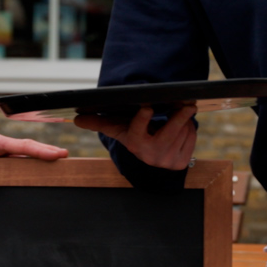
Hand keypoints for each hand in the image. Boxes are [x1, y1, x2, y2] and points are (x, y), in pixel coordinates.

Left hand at [0, 126, 68, 189]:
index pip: (23, 146)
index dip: (42, 150)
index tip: (58, 153)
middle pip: (27, 149)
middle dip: (46, 151)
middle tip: (64, 156)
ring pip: (21, 155)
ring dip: (36, 158)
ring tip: (53, 164)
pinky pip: (11, 162)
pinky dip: (23, 165)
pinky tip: (31, 172)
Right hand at [72, 105, 197, 171]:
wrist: (151, 160)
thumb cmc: (134, 136)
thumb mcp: (119, 130)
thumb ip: (99, 122)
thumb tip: (76, 118)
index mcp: (135, 144)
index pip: (137, 131)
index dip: (142, 119)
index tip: (147, 107)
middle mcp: (151, 155)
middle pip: (170, 131)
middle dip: (179, 116)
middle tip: (187, 104)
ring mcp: (167, 160)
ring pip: (183, 132)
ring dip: (184, 121)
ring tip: (178, 115)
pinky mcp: (181, 162)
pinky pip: (191, 139)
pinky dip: (190, 130)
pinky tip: (183, 128)